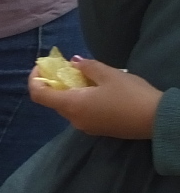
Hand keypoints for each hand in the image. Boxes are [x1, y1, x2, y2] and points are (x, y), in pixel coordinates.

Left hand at [30, 58, 162, 139]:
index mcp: (71, 105)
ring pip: (68, 106)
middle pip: (53, 100)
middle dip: (55, 82)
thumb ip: (87, 67)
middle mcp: (73, 119)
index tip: (43, 66)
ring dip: (70, 90)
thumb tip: (73, 63)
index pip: (38, 94)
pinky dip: (81, 99)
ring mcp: (85, 126)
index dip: (35, 78)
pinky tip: (97, 89)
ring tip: (87, 75)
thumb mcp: (109, 74)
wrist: (157, 120)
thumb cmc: (131, 96)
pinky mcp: (97, 129)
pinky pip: (81, 112)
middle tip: (69, 66)